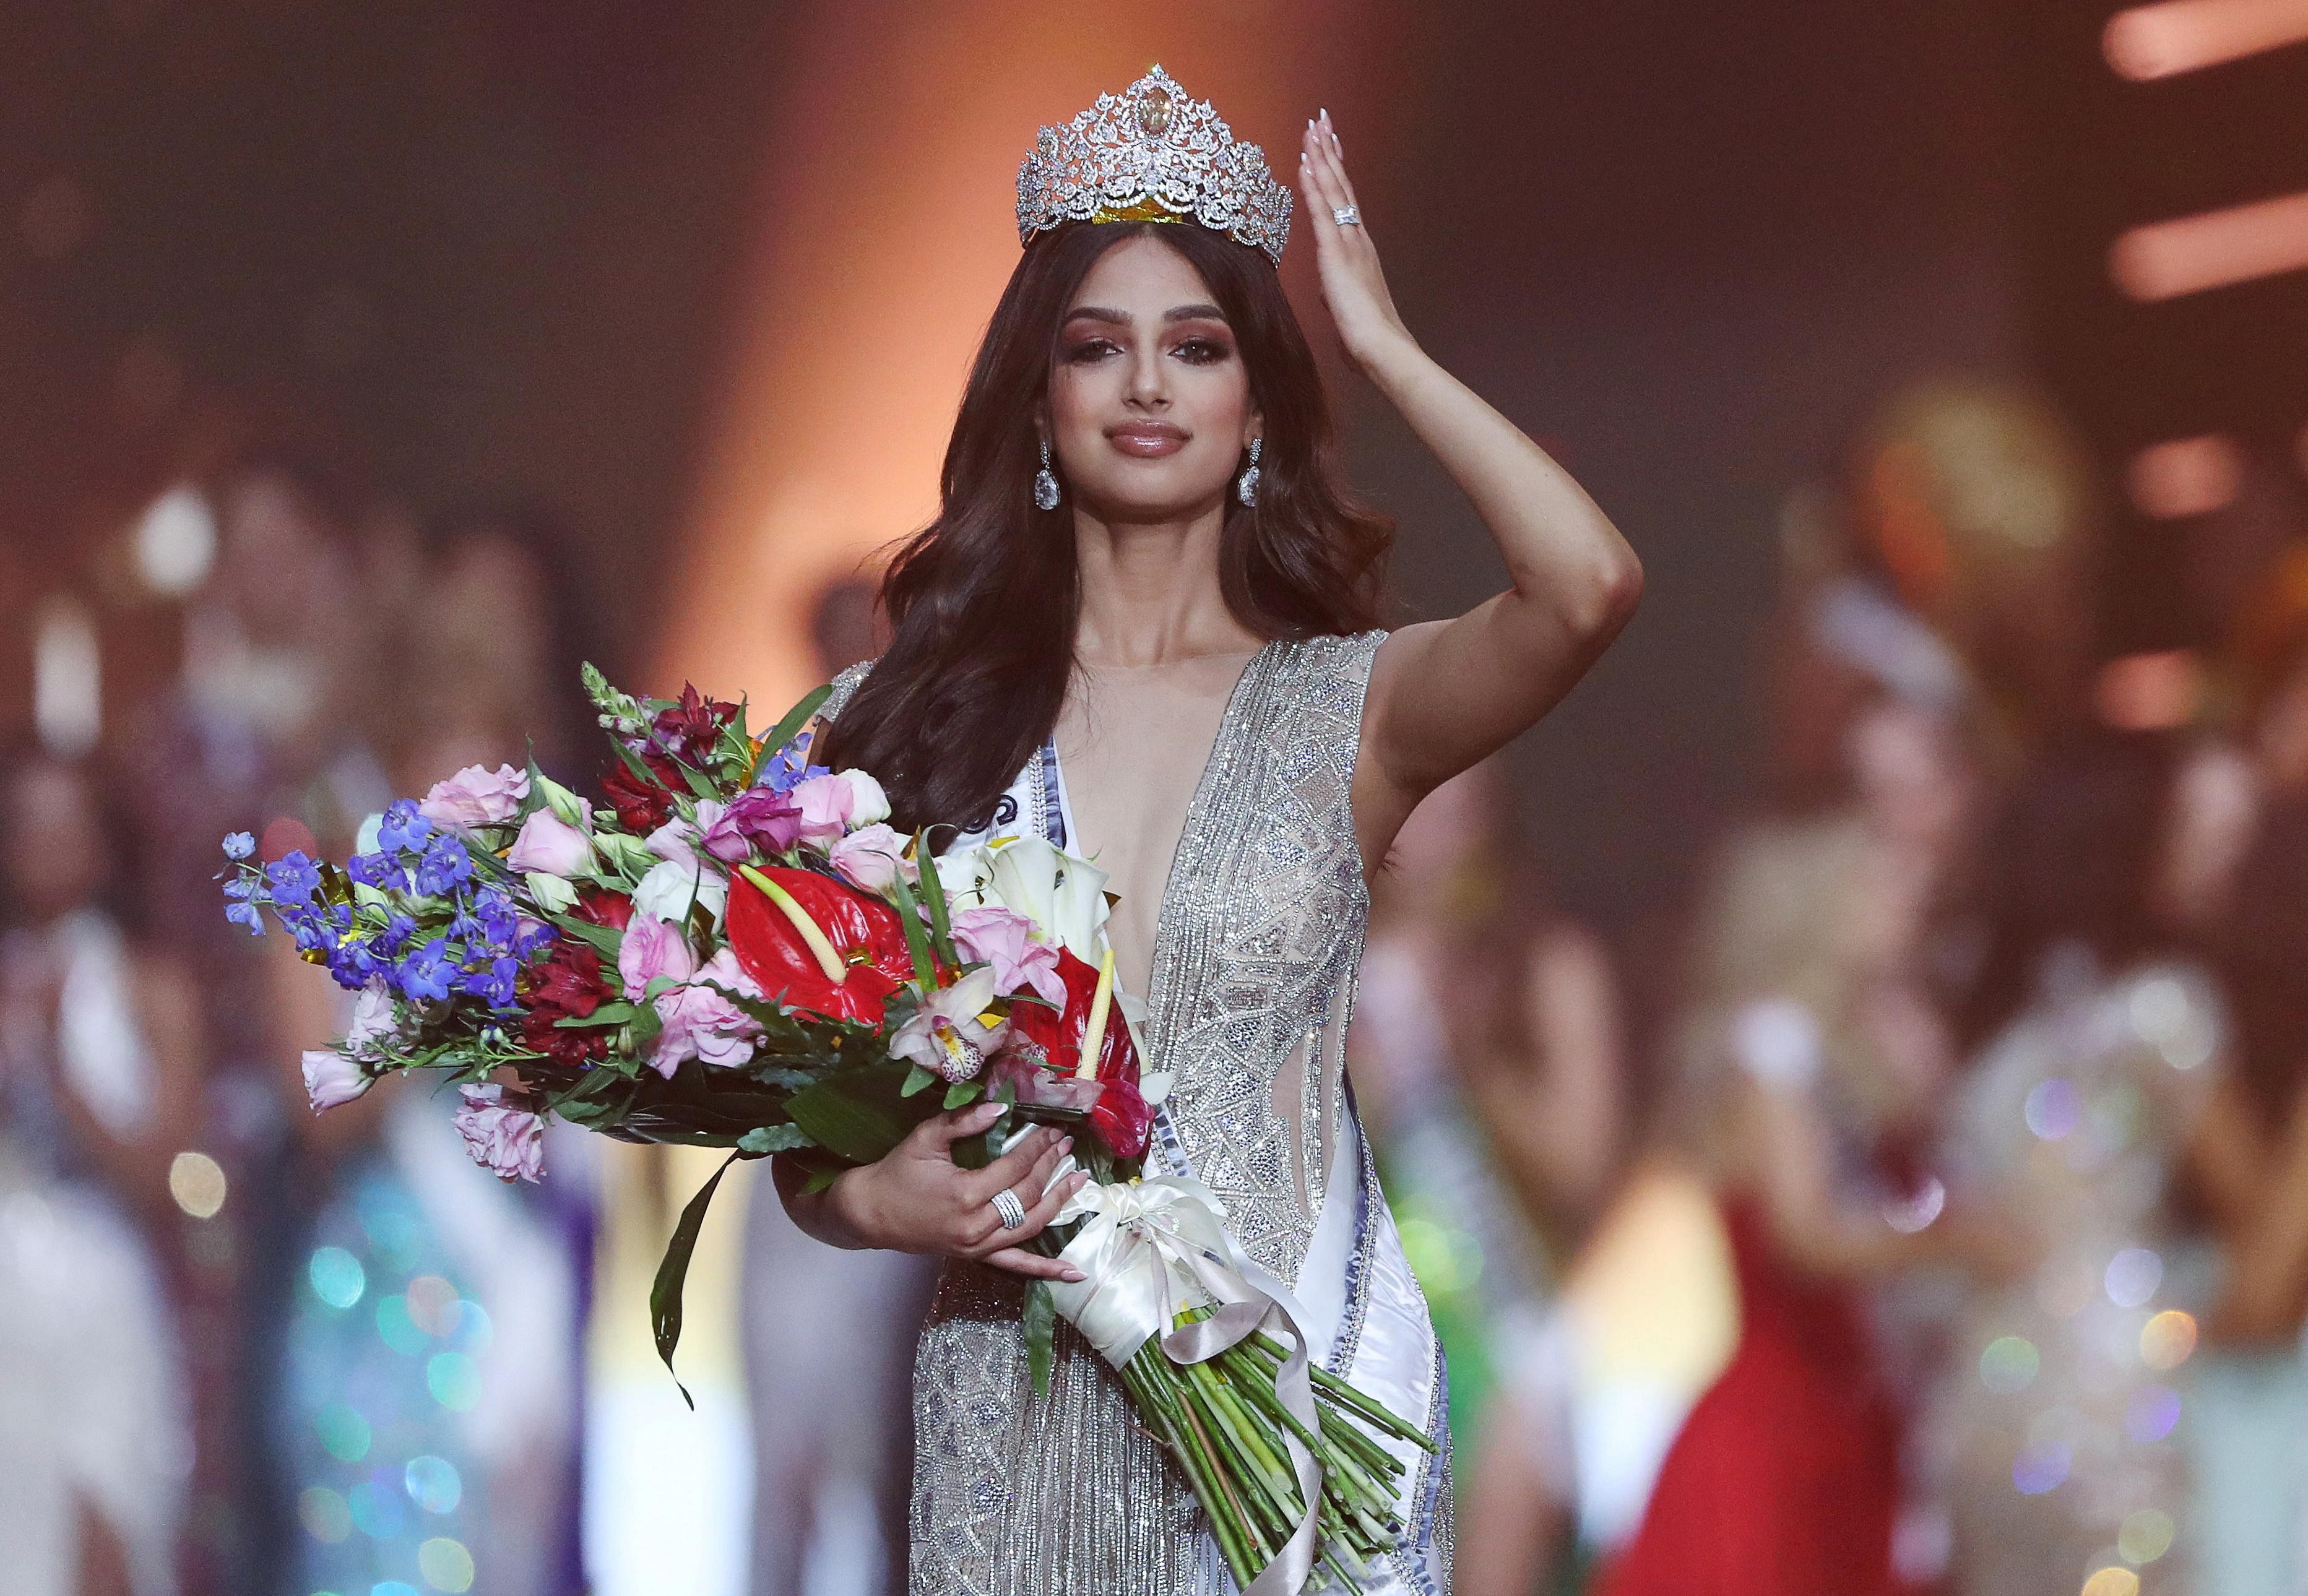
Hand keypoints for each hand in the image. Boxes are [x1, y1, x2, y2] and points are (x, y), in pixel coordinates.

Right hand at [831, 1101, 1088, 1280]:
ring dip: (1058, 1203)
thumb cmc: (897, 1172)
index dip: (1037, 1147)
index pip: (1014, 1168)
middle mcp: (976, 1225)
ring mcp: (977, 1246)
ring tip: (1079, 1181)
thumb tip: (1001, 1108)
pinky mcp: (976, 1257)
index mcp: (964, 1193)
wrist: (871, 1213)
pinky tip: (1074, 1273)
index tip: (1053, 1130)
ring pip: (1030, 1227)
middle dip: (1050, 1167)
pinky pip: (1016, 1266)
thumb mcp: (925, 1138)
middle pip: (1027, 1195)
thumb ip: (962, 1121)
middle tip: (1065, 1144)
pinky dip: (1045, 1270)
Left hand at [1298, 109, 1414, 374]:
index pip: (1346, 203)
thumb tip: (1329, 289)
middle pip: (1342, 186)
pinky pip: (1321, 211)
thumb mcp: (1346, 307)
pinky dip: (1313, 185)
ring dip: (1321, 157)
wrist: (1380, 347)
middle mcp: (1357, 239)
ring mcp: (1348, 242)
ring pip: (1333, 190)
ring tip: (1312, 129)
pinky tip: (1305, 163)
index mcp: (1360, 250)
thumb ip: (1337, 291)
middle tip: (1321, 121)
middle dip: (1330, 151)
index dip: (1336, 173)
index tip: (1329, 147)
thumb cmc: (1366, 336)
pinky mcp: (1334, 253)